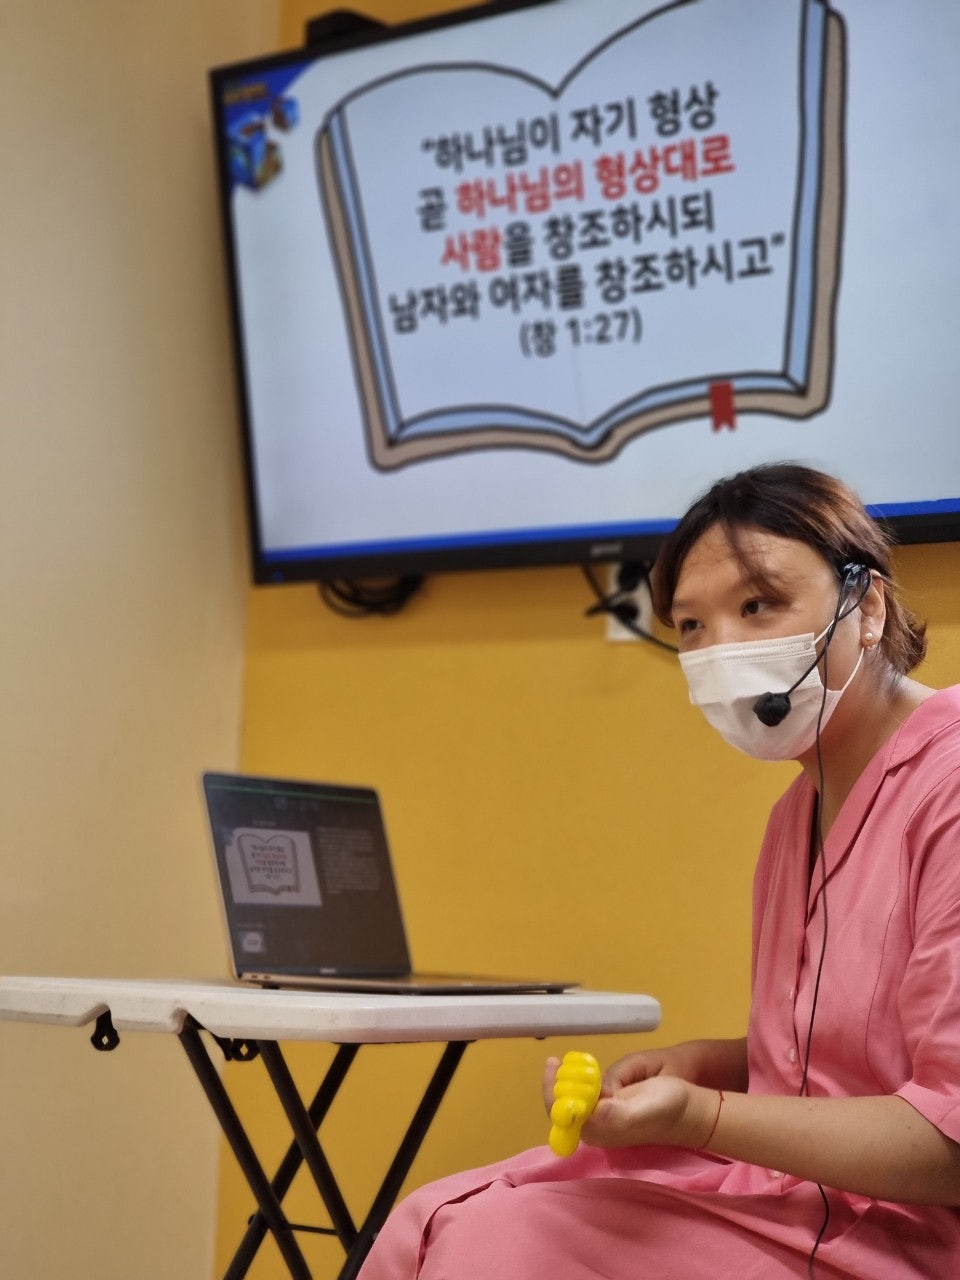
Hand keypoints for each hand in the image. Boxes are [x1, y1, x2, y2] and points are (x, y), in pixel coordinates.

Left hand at [542, 1049, 717, 1150]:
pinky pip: (583, 1094)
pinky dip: (576, 1080)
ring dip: (563, 1081)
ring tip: (560, 1062)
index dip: (553, 1096)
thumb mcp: (646, 1109)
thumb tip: (594, 1112)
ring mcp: (601, 1118)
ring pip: (571, 1101)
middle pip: (563, 1109)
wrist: (686, 1108)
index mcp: (601, 1133)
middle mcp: (596, 1128)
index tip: (554, 1069)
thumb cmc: (668, 1109)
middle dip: (555, 1085)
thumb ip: (621, 1114)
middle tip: (555, 1061)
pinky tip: (579, 1067)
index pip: (564, 1118)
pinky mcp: (608, 1107)